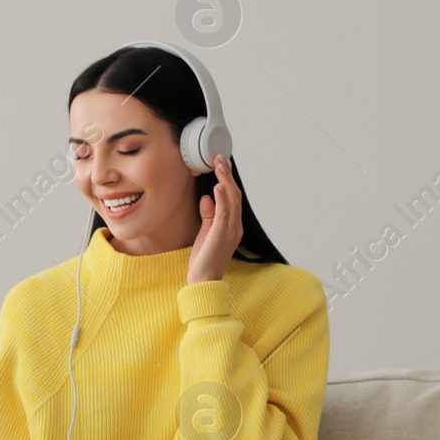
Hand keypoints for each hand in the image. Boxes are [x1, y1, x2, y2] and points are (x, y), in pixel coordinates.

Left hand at [188, 154, 241, 284]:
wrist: (204, 281)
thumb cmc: (204, 259)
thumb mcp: (206, 232)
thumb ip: (208, 215)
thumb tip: (206, 198)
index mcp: (233, 225)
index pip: (233, 198)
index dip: (228, 180)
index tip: (222, 164)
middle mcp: (235, 226)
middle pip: (235, 195)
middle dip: (228, 175)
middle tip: (220, 158)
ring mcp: (231, 231)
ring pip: (232, 200)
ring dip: (225, 181)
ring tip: (219, 165)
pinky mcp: (222, 235)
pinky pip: (224, 213)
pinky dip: (222, 198)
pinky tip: (218, 186)